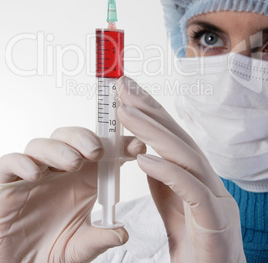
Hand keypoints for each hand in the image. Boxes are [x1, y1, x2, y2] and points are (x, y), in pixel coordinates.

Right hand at [0, 126, 144, 262]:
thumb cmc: (49, 250)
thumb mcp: (79, 247)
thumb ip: (98, 239)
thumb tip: (122, 233)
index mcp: (81, 179)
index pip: (101, 151)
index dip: (117, 144)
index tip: (135, 146)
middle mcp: (58, 171)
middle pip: (69, 138)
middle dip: (84, 138)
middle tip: (97, 151)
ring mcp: (32, 174)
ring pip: (42, 144)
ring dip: (59, 148)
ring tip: (74, 163)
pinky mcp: (7, 183)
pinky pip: (10, 162)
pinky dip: (23, 163)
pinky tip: (36, 174)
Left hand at [117, 76, 245, 262]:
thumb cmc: (195, 244)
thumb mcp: (173, 206)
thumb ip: (164, 180)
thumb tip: (146, 156)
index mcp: (196, 175)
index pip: (173, 136)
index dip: (152, 111)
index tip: (129, 91)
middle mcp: (207, 179)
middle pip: (179, 137)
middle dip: (150, 109)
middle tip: (124, 87)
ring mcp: (215, 198)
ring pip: (185, 155)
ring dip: (153, 132)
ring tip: (125, 113)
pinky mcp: (214, 221)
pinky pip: (191, 190)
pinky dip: (167, 171)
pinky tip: (144, 159)